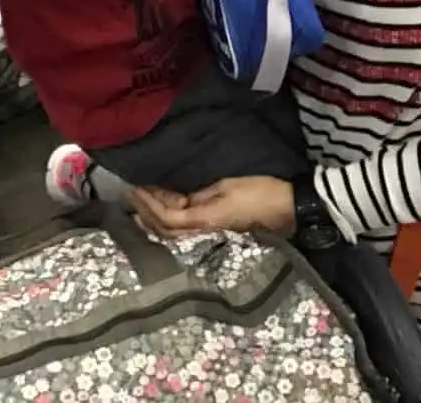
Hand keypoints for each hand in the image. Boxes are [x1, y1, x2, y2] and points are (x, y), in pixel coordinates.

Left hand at [131, 177, 295, 236]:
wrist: (288, 207)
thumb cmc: (260, 192)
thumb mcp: (226, 186)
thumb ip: (199, 196)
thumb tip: (178, 201)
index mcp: (206, 221)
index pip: (168, 219)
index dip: (149, 205)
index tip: (135, 188)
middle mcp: (204, 232)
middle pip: (166, 229)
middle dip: (146, 212)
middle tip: (131, 193)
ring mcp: (211, 234)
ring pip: (174, 233)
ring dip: (155, 217)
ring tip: (141, 200)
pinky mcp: (216, 230)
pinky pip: (186, 228)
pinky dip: (170, 218)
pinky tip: (164, 207)